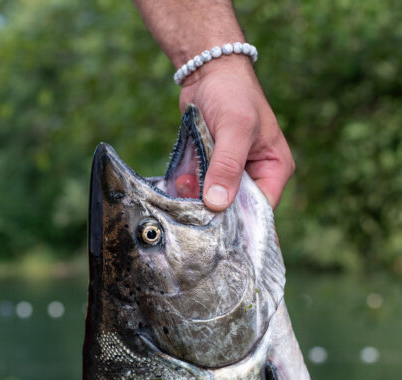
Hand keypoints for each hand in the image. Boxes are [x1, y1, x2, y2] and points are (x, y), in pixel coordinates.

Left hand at [179, 57, 294, 210]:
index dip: (242, 223)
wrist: (208, 72)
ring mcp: (232, 172)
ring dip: (197, 198)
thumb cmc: (232, 94)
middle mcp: (255, 174)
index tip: (218, 231)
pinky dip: (190, 188)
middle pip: (237, 209)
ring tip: (185, 187)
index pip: (262, 209)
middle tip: (193, 212)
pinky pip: (200, 188)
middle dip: (214, 210)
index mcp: (274, 168)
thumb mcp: (234, 129)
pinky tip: (181, 180)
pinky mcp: (212, 168)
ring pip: (215, 201)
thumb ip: (226, 166)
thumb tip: (217, 204)